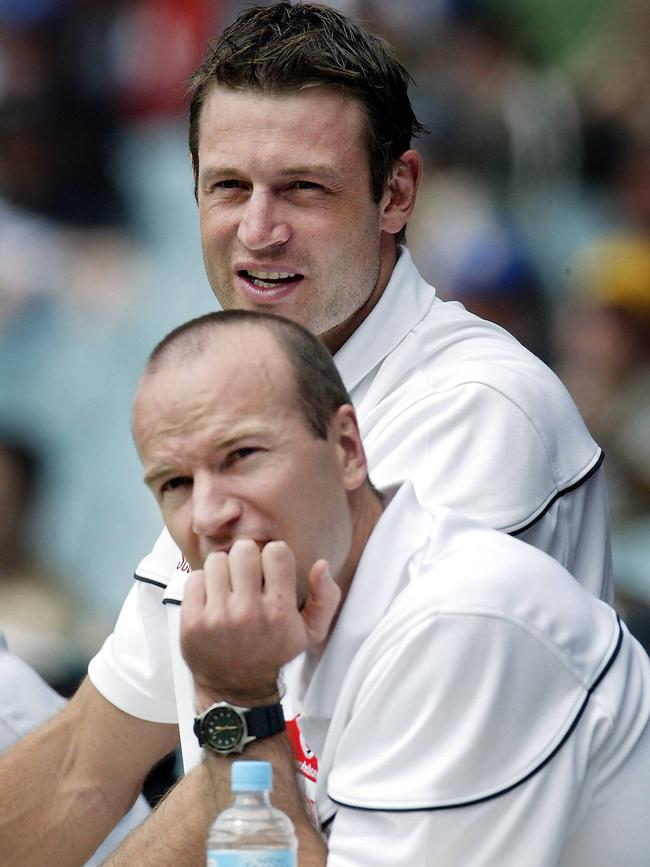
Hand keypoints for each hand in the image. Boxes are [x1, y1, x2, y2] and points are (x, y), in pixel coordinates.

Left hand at [180, 539, 340, 709]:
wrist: (235, 688)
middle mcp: (248, 613)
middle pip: (244, 550)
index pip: (276, 551)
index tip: (269, 571)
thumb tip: (321, 565)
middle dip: (245, 559)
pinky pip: (194, 578)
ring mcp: (217, 617)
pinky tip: (212, 599)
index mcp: (279, 611)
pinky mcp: (192, 621)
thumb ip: (326, 597)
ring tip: (228, 587)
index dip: (272, 557)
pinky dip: (202, 584)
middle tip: (246, 576)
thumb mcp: (310, 633)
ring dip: (223, 570)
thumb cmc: (271, 654)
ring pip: (217, 560)